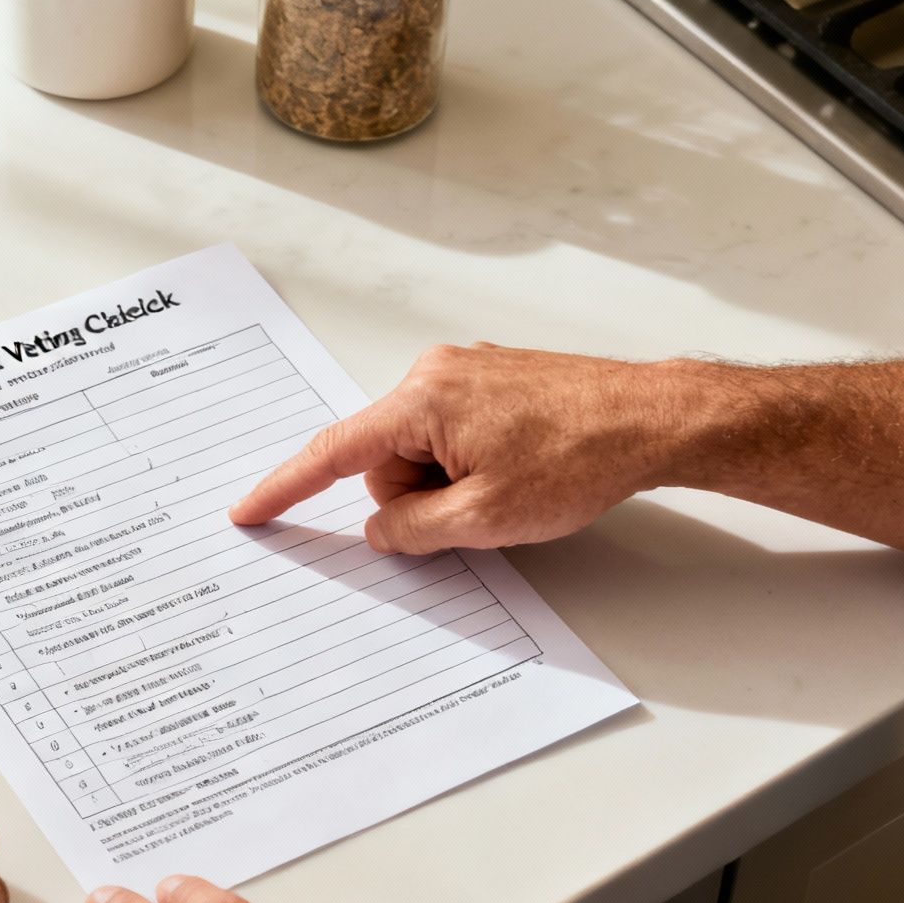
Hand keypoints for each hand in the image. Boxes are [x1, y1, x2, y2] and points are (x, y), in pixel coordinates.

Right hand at [230, 343, 678, 553]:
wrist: (652, 420)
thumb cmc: (581, 456)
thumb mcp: (484, 519)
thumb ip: (413, 529)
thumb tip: (380, 527)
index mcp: (421, 400)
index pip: (333, 452)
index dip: (287, 488)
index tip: (251, 511)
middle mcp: (435, 373)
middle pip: (384, 460)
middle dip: (416, 498)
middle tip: (478, 509)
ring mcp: (465, 372)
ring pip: (420, 452)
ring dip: (449, 484)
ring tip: (511, 486)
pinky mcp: (492, 380)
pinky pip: (451, 434)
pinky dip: (469, 464)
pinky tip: (519, 468)